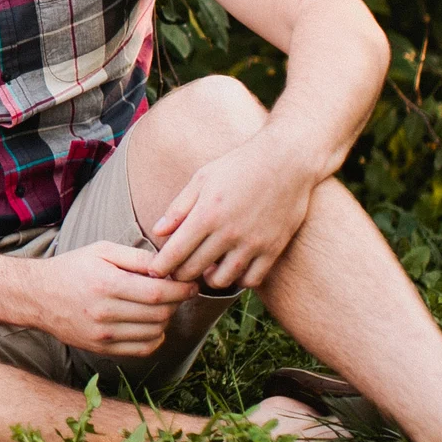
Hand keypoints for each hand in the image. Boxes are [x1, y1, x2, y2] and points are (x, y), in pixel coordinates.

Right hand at [30, 241, 197, 357]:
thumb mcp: (102, 250)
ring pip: (154, 332)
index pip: (157, 293)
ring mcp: (103, 335)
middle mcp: (105, 313)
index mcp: (106, 284)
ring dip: (166, 319)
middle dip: (176, 302)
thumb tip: (168, 265)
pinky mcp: (102, 348)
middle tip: (178, 292)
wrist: (38, 296)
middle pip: (159, 314)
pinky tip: (151, 323)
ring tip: (161, 305)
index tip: (191, 284)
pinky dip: (155, 337)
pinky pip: (142, 349)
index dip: (181, 289)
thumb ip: (136, 257)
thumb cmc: (73, 268)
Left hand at [148, 130, 322, 290]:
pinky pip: (251, 280)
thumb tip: (158, 232)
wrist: (285, 161)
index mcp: (206, 214)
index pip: (175, 253)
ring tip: (206, 268)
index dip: (161, 266)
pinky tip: (232, 267)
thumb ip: (178, 207)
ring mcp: (252, 244)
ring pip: (221, 281)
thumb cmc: (239, 166)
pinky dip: (238, 280)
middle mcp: (228, 233)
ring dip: (209, 279)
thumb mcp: (202, 178)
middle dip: (180, 273)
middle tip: (178, 269)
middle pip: (193, 270)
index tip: (155, 270)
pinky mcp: (273, 249)